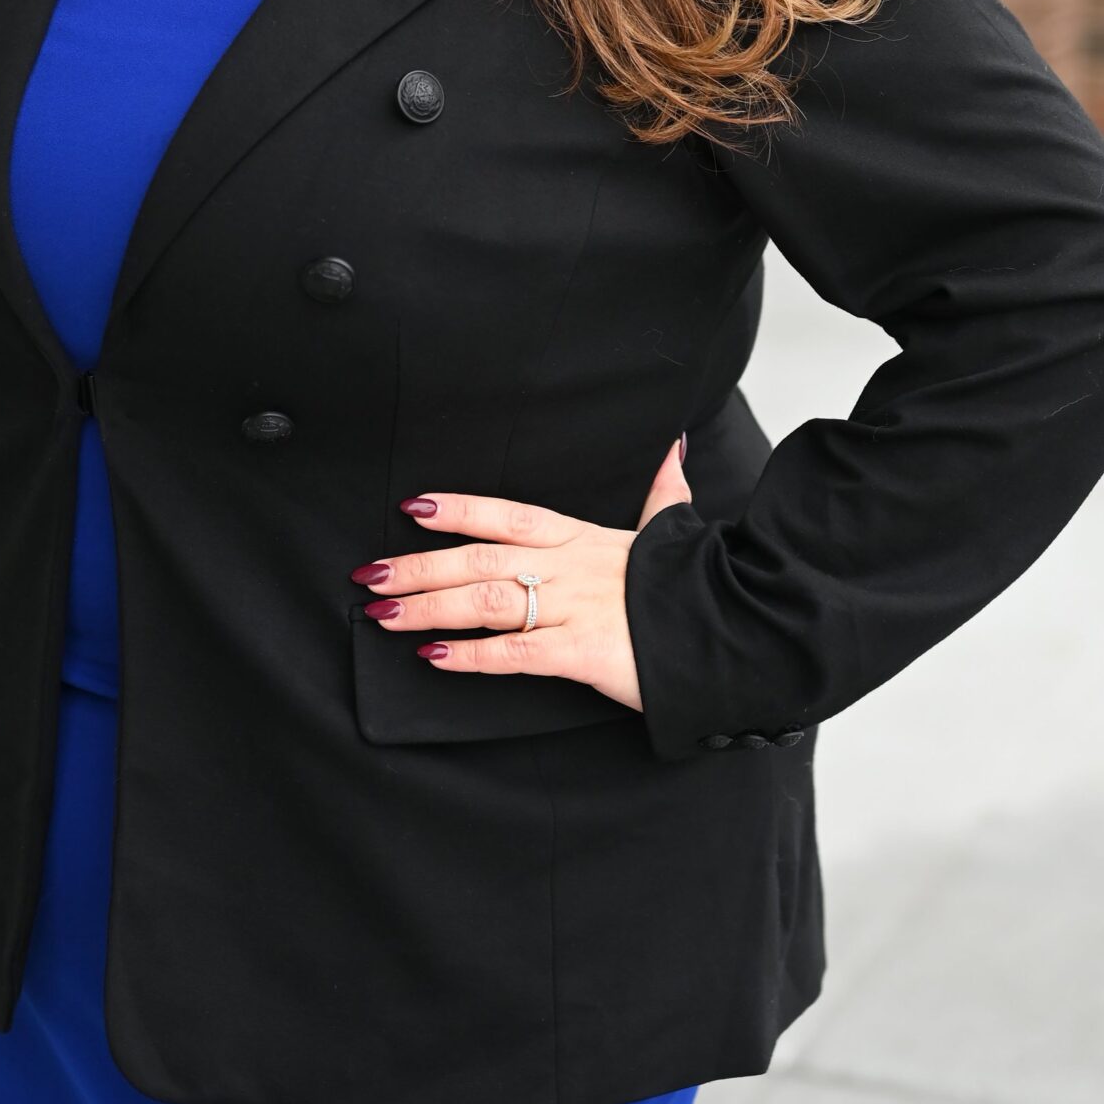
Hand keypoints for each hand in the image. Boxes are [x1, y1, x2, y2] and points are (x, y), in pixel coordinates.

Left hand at [352, 433, 692, 713]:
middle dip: (419, 564)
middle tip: (369, 572)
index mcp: (584, 538)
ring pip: (487, 601)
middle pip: (480, 559)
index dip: (459, 509)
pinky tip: (435, 656)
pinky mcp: (583, 653)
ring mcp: (574, 607)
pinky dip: (472, 656)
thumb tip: (672, 447)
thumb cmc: (696, 585)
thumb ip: (662, 492)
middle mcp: (570, 567)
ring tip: (383, 612)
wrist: (734, 628)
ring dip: (428, 606)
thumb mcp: (671, 532)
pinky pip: (516, 654)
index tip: (412, 505)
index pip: (508, 515)